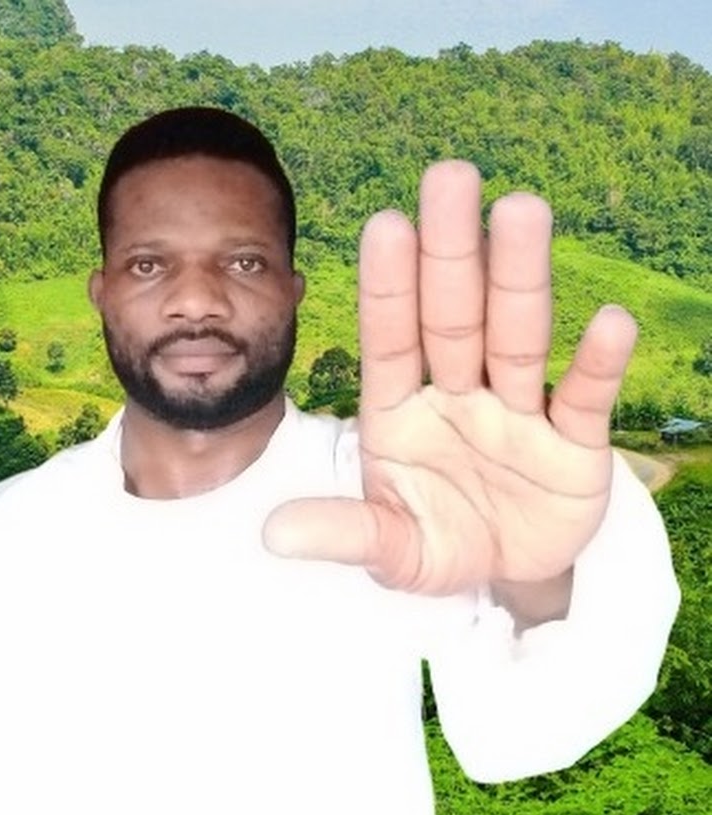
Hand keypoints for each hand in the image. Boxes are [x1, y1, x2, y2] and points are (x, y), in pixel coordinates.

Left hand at [264, 161, 636, 596]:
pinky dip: (597, 367)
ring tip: (522, 211)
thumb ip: (342, 534)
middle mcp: (458, 397)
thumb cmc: (437, 544)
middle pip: (453, 318)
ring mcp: (518, 415)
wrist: (504, 575)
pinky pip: (585, 400)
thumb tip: (270, 535)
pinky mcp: (575, 446)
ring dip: (519, 279)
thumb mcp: (389, 549)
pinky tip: (608, 323)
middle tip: (449, 175)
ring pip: (518, 338)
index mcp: (399, 411)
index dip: (389, 286)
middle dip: (452, 253)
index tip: (385, 223)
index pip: (390, 339)